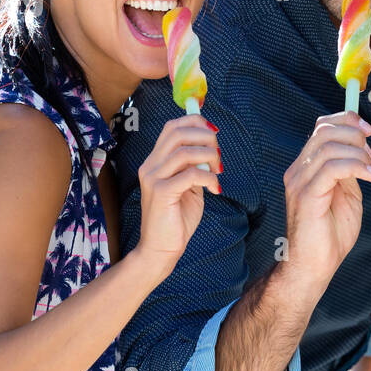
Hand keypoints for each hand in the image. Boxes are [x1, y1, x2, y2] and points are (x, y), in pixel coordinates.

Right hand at [132, 114, 221, 282]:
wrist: (161, 249)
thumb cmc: (176, 218)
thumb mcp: (189, 186)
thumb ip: (195, 166)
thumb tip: (212, 148)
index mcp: (155, 161)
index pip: (172, 127)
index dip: (195, 121)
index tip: (214, 131)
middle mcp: (150, 165)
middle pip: (178, 133)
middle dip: (206, 137)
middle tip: (219, 155)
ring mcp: (153, 178)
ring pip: (184, 151)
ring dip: (209, 156)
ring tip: (218, 171)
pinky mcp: (161, 192)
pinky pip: (190, 174)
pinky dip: (209, 178)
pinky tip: (214, 189)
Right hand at [281, 112, 370, 294]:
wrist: (314, 266)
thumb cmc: (330, 235)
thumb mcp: (348, 195)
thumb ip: (349, 171)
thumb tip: (361, 150)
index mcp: (306, 168)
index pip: (321, 128)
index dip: (346, 120)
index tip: (368, 129)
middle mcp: (298, 170)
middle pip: (324, 131)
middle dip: (354, 134)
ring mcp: (299, 182)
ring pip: (329, 146)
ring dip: (358, 154)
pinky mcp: (306, 195)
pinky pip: (332, 167)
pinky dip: (356, 166)